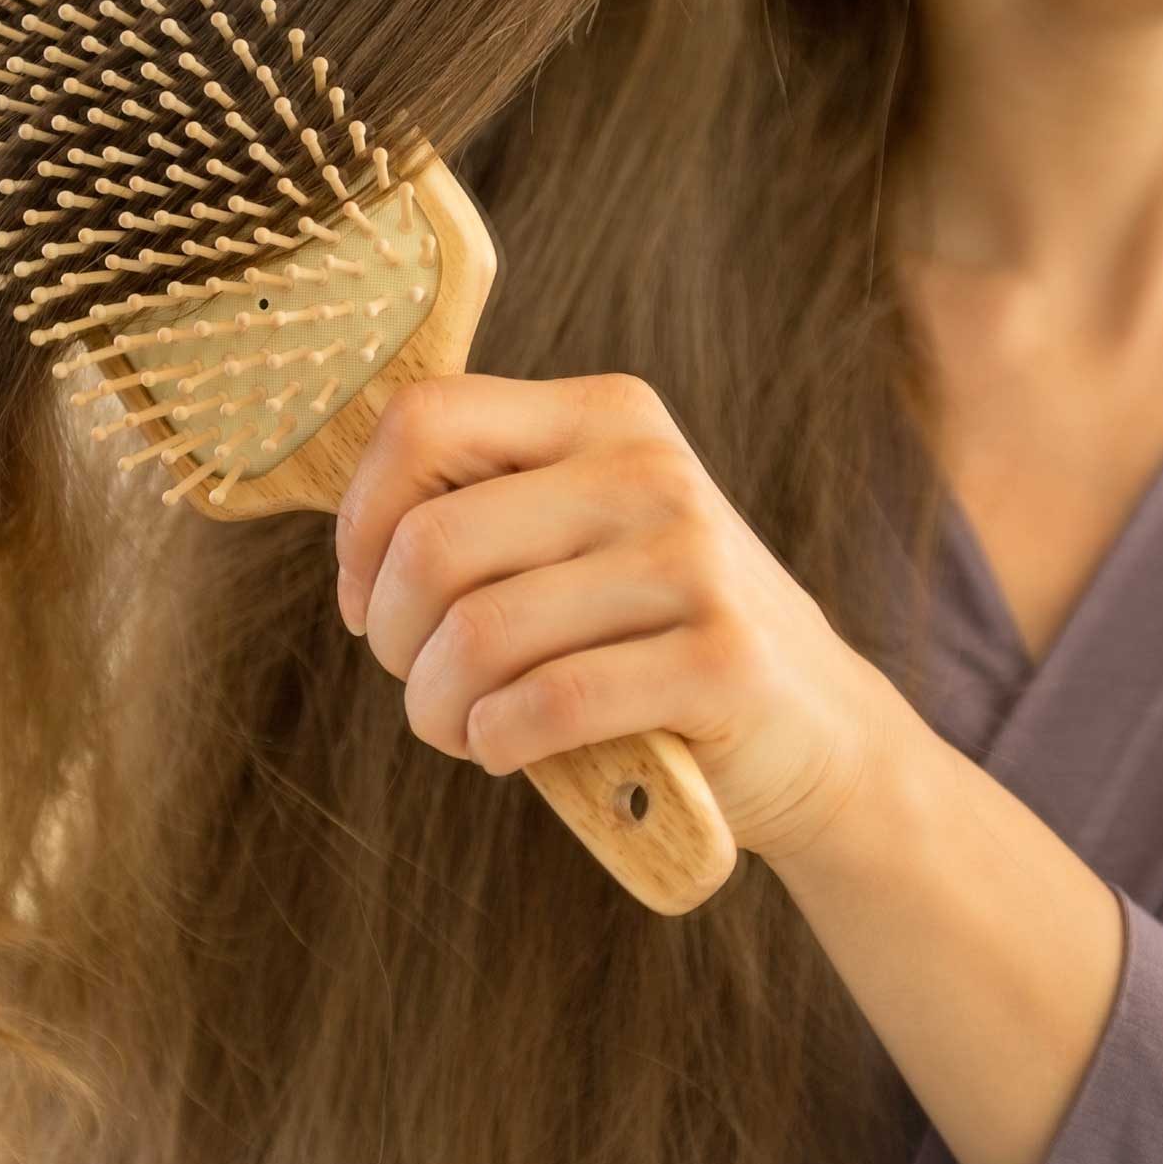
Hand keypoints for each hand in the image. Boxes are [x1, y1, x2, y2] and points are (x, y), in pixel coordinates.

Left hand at [332, 373, 914, 860]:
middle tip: (420, 682)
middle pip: (432, 543)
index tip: (367, 596)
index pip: (422, 420)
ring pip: (479, 633)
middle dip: (392, 639)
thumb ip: (484, 509)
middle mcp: (651, 467)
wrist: (814, 726)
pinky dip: (497, 743)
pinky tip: (509, 750)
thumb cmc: (654, 635)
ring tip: (459, 728)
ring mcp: (694, 560)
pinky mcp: (722, 659)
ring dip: (436, 709)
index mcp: (606, 413)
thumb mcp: (582, 537)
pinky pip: (548, 703)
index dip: (360, 523)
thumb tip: (348, 545)